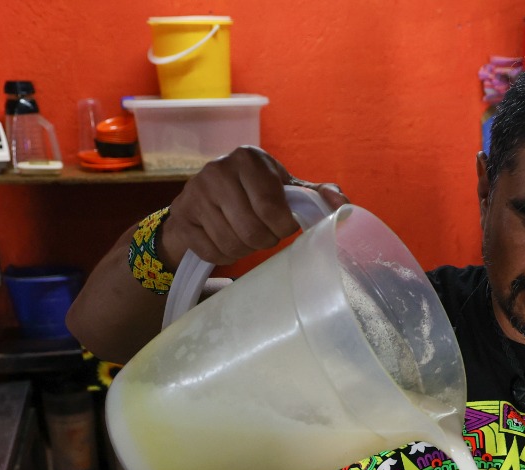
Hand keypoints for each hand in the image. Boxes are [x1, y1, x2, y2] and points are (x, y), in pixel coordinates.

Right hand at [157, 146, 346, 267]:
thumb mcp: (284, 188)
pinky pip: (212, 252)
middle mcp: (218, 170)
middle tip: (263, 234)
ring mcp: (195, 193)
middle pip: (253, 230)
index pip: (273, 209)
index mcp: (248, 158)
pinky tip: (224, 240)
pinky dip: (224, 255)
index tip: (282, 226)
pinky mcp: (182, 217)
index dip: (283, 227)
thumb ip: (314, 195)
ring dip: (244, 249)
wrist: (201, 202)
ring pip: (232, 244)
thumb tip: (343, 204)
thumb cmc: (251, 194)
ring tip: (244, 236)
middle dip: (264, 240)